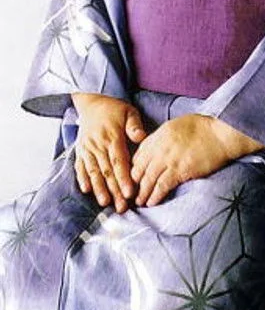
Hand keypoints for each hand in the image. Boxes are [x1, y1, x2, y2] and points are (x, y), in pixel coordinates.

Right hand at [72, 94, 146, 212]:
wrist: (90, 103)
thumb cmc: (114, 109)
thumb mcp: (128, 112)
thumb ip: (134, 126)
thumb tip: (141, 138)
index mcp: (112, 136)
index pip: (119, 161)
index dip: (124, 178)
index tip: (130, 193)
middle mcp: (98, 145)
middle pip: (107, 171)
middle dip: (114, 190)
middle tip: (121, 206)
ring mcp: (87, 149)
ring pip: (93, 172)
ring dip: (99, 188)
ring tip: (105, 202)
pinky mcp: (80, 151)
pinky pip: (80, 167)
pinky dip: (82, 179)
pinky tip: (87, 190)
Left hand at [131, 114, 263, 207]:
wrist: (221, 133)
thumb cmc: (204, 128)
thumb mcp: (178, 125)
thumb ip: (164, 137)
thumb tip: (157, 148)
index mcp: (159, 134)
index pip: (139, 154)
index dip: (134, 168)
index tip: (133, 177)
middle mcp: (160, 147)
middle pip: (139, 168)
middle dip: (133, 183)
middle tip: (131, 193)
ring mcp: (169, 159)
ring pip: (148, 180)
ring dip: (142, 193)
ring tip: (139, 202)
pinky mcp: (180, 171)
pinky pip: (161, 186)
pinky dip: (155, 196)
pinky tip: (152, 202)